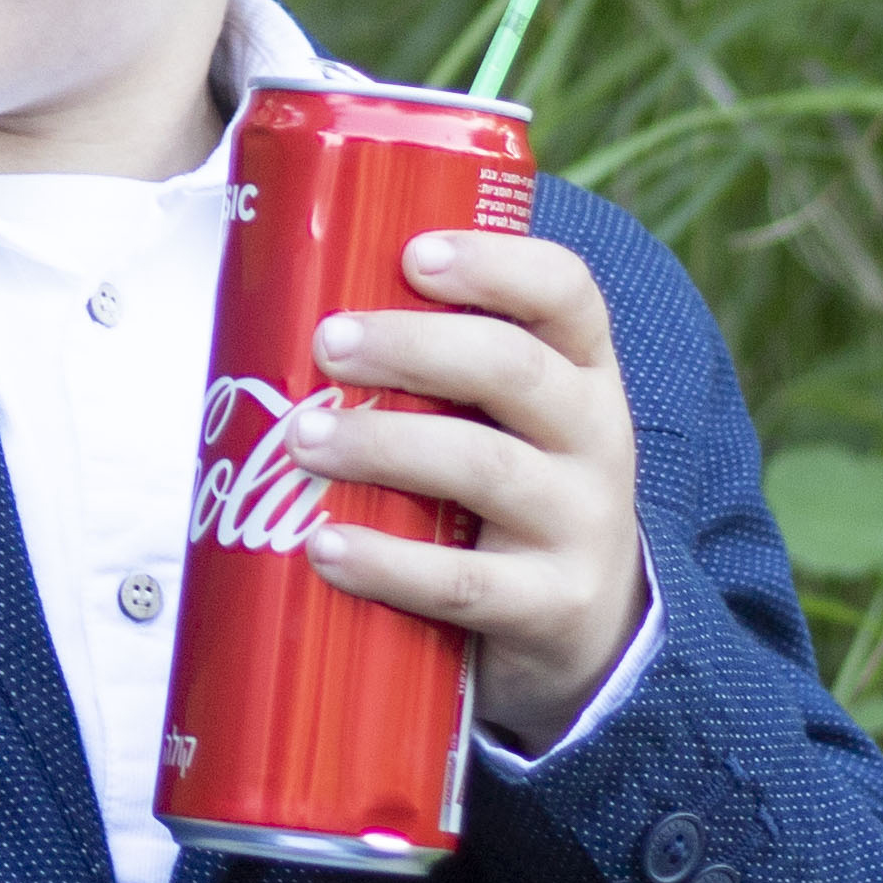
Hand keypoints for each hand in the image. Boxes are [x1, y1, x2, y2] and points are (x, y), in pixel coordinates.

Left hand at [284, 230, 649, 753]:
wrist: (586, 628)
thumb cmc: (507, 489)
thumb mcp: (503, 417)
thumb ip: (435, 366)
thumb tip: (286, 300)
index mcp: (581, 371)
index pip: (565, 292)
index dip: (496, 265)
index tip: (413, 254)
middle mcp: (596, 437)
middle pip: (514, 370)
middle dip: (413, 348)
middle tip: (326, 344)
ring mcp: (583, 524)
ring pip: (485, 468)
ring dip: (384, 446)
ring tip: (302, 441)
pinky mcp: (554, 605)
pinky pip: (465, 583)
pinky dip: (389, 564)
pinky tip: (326, 547)